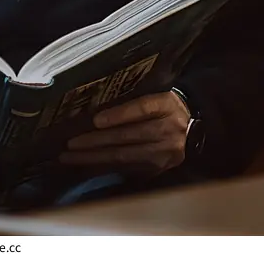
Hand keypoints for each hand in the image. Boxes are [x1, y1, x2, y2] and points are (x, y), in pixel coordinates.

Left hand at [59, 91, 190, 175]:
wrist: (193, 128)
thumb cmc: (166, 106)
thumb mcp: (156, 93)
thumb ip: (133, 99)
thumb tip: (97, 108)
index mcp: (165, 105)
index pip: (141, 109)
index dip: (118, 115)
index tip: (96, 120)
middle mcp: (166, 130)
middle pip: (127, 136)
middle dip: (96, 141)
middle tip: (71, 143)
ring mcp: (163, 153)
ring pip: (124, 156)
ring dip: (94, 157)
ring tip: (71, 156)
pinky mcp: (158, 169)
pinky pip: (127, 169)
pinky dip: (104, 167)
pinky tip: (87, 166)